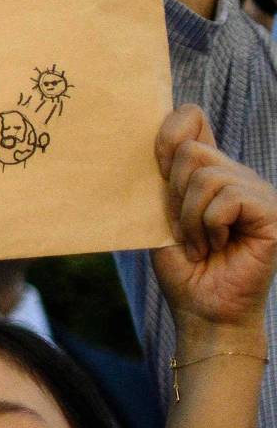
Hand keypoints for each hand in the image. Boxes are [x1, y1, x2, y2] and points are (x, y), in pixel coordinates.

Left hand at [150, 104, 276, 333]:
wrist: (203, 309)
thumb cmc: (183, 266)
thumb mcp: (162, 212)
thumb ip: (167, 173)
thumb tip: (173, 124)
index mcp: (210, 170)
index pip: (190, 119)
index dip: (168, 134)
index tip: (161, 173)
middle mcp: (238, 174)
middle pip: (190, 151)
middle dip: (175, 197)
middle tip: (185, 232)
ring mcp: (259, 191)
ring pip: (206, 176)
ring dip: (190, 218)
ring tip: (200, 244)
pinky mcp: (273, 212)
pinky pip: (227, 199)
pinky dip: (210, 226)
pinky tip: (218, 246)